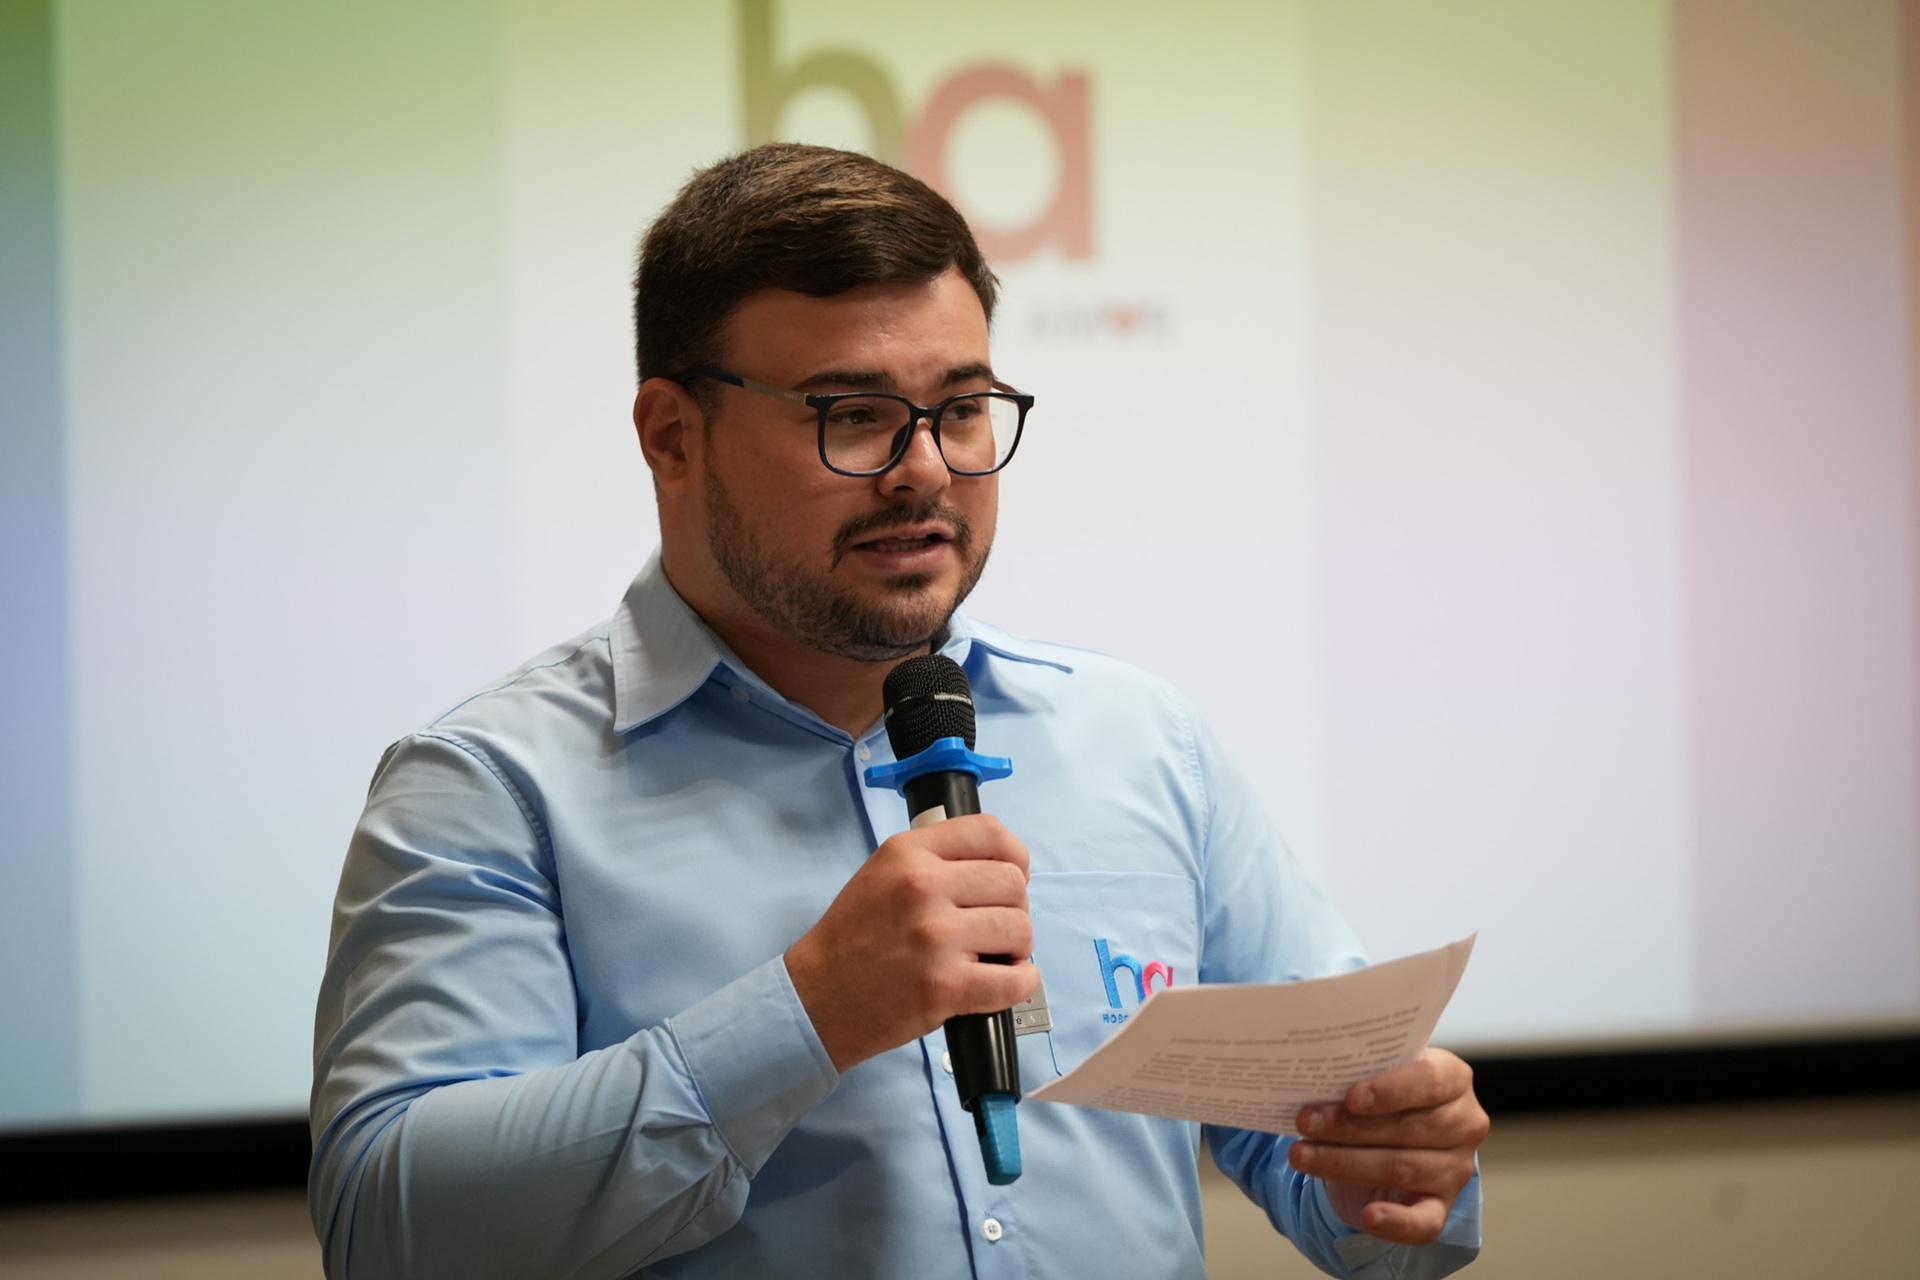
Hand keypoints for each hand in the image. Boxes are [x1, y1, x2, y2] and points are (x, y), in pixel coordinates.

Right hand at [785, 814, 1036, 1072]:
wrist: (816, 996)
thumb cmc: (853, 937)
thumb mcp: (882, 873)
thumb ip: (934, 859)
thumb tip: (1001, 866)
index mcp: (908, 852)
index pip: (990, 832)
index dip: (1014, 857)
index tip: (1011, 877)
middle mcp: (922, 886)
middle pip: (1013, 883)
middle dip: (1014, 908)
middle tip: (994, 928)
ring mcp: (935, 937)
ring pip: (1020, 930)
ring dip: (1017, 948)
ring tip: (994, 957)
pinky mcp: (944, 985)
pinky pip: (1015, 980)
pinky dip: (1020, 984)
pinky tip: (1003, 982)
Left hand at [1288, 1048, 1487, 1244]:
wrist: (1387, 1139)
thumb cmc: (1380, 1099)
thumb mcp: (1374, 1075)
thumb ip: (1360, 1072)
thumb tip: (1316, 1075)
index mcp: (1453, 1079)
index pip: (1429, 1080)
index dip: (1390, 1090)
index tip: (1351, 1097)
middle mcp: (1463, 1124)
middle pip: (1407, 1127)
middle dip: (1349, 1126)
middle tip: (1305, 1122)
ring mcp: (1455, 1169)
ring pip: (1400, 1168)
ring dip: (1345, 1163)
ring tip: (1302, 1154)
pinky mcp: (1441, 1208)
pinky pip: (1423, 1222)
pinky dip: (1395, 1222)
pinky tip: (1369, 1216)